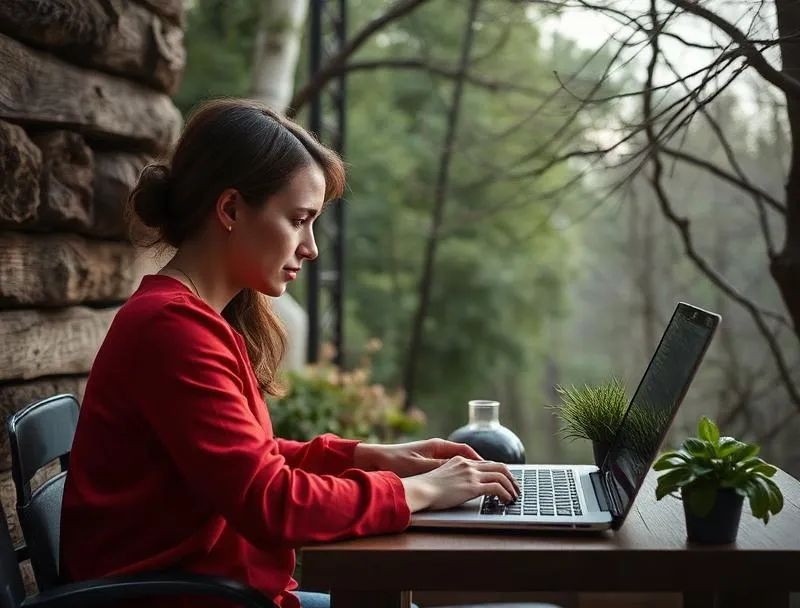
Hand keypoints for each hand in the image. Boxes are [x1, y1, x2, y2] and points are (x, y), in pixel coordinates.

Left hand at [353, 438, 482, 477]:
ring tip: (483, 482)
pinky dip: (458, 474)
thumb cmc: (395, 461)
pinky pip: (448, 467)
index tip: (491, 470)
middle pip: (464, 456)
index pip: (465, 450)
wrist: (374, 459)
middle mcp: (436, 448)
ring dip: (470, 471)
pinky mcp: (425, 463)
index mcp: (437, 446)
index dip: (480, 460)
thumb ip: (439, 468)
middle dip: (480, 465)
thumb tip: (458, 472)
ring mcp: (431, 455)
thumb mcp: (419, 466)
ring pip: (457, 462)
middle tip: (495, 476)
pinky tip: (461, 484)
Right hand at [400, 456, 519, 511]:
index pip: (486, 463)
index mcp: (460, 460)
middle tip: (515, 487)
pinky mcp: (472, 487)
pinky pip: (497, 488)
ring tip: (514, 496)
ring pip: (501, 475)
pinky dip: (506, 494)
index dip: (498, 471)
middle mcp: (468, 465)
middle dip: (510, 477)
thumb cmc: (425, 488)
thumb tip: (458, 486)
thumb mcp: (439, 476)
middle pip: (498, 466)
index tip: (505, 479)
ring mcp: (471, 475)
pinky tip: (507, 501)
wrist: (420, 490)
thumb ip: (452, 477)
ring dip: (511, 487)